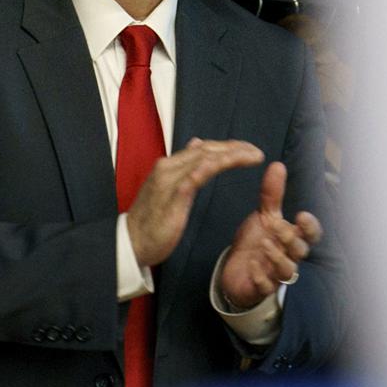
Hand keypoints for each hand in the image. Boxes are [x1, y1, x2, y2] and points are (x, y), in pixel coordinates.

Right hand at [126, 139, 263, 267]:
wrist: (131, 242)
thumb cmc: (151, 219)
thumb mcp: (168, 188)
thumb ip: (183, 167)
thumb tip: (197, 144)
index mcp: (169, 166)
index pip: (202, 148)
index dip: (227, 146)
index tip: (247, 149)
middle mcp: (168, 168)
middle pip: (206, 150)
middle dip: (234, 148)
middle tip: (256, 152)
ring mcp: (169, 181)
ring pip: (203, 159)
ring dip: (230, 155)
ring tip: (252, 156)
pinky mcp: (172, 197)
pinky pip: (194, 178)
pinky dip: (210, 167)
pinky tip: (226, 163)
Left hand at [216, 161, 321, 310]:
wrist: (236, 269)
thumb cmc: (256, 241)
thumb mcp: (264, 216)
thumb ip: (272, 194)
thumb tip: (278, 165)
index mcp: (292, 238)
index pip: (311, 235)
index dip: (310, 227)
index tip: (301, 215)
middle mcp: (288, 256)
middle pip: (300, 251)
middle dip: (291, 239)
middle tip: (276, 227)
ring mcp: (276, 274)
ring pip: (287, 271)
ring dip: (277, 258)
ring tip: (263, 244)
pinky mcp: (261, 287)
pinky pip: (267, 286)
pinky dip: (261, 277)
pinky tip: (252, 265)